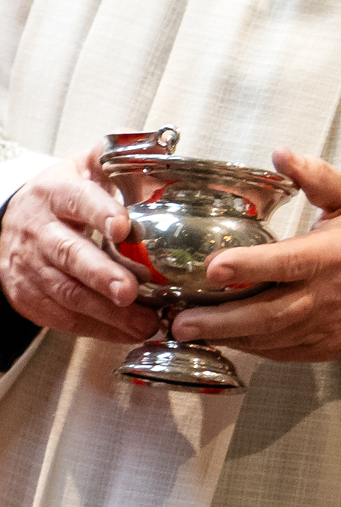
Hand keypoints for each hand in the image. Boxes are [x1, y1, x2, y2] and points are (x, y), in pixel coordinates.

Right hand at [0, 153, 156, 343]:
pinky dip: (96, 328)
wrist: (12, 226)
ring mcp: (27, 264)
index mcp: (54, 191)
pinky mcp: (26, 295)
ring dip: (106, 312)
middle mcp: (35, 227)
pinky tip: (126, 332)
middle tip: (129, 292)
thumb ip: (117, 156)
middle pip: (67, 252)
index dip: (99, 212)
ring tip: (144, 323)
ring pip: (65, 291)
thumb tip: (164, 149)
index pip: (76, 198)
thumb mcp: (83, 168)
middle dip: (100, 274)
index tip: (124, 229)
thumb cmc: (63, 197)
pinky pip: (60, 316)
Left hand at [172, 150, 340, 363]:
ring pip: (274, 337)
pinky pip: (285, 350)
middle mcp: (327, 295)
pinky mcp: (327, 344)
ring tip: (188, 330)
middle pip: (271, 313)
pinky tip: (223, 339)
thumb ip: (318, 179)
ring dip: (230, 337)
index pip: (287, 262)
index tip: (213, 267)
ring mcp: (328, 325)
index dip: (250, 266)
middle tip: (180, 320)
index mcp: (329, 257)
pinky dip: (253, 347)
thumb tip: (282, 155)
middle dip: (222, 320)